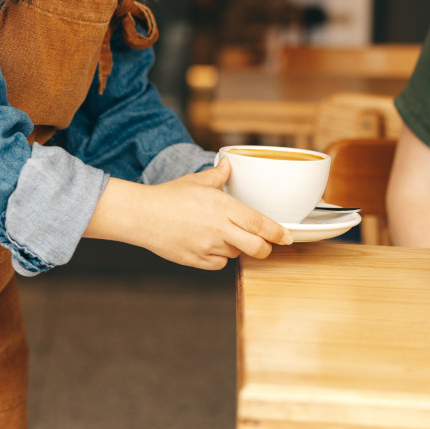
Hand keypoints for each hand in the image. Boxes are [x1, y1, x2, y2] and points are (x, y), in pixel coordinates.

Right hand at [85, 157, 292, 270]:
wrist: (141, 215)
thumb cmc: (167, 196)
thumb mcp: (195, 180)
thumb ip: (217, 175)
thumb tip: (227, 164)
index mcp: (222, 206)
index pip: (260, 223)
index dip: (278, 232)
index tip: (287, 237)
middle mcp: (219, 228)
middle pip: (256, 247)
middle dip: (265, 248)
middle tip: (264, 244)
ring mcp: (208, 247)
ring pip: (236, 254)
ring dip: (236, 248)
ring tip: (221, 235)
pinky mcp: (197, 260)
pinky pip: (219, 264)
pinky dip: (219, 257)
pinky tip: (208, 244)